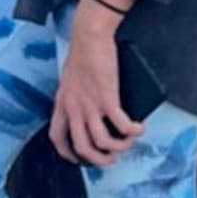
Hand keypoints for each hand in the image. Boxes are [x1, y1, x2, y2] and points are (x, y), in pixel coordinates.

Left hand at [51, 0, 144, 166]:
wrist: (89, 37)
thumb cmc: (82, 54)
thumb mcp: (71, 81)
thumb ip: (78, 98)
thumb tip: (95, 114)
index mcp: (62, 104)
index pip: (57, 137)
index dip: (68, 153)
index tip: (79, 159)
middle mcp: (73, 108)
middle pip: (82, 148)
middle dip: (98, 160)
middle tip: (111, 158)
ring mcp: (90, 106)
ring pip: (102, 142)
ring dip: (119, 148)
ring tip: (128, 143)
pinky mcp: (108, 99)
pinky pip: (122, 126)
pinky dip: (133, 132)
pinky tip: (139, 128)